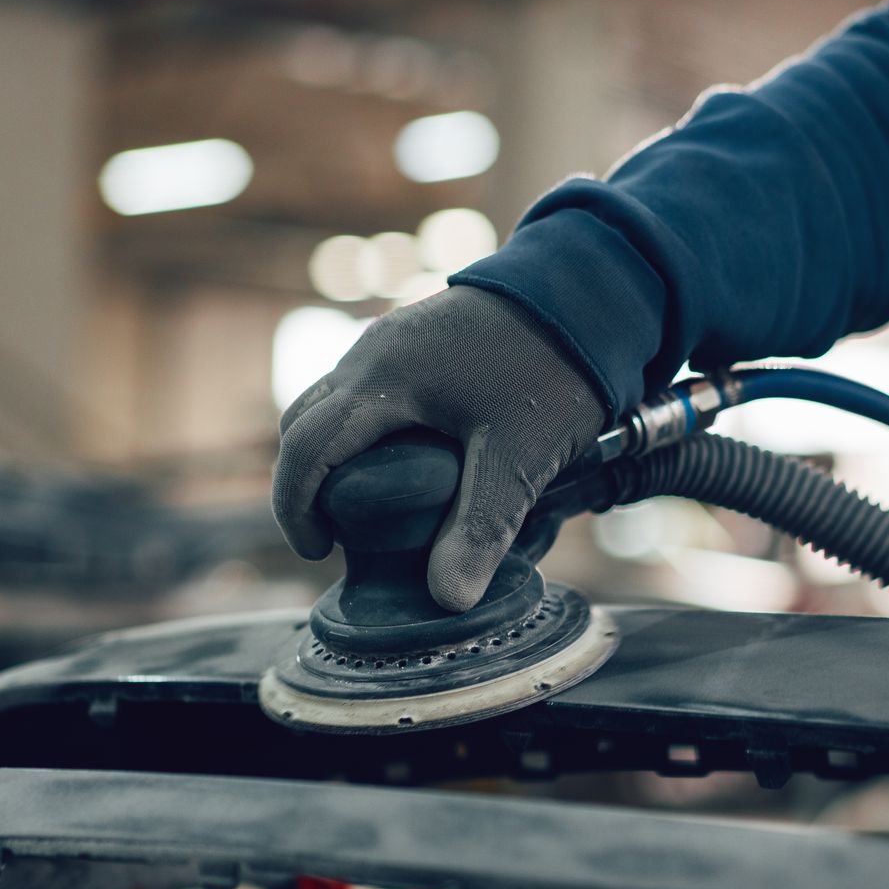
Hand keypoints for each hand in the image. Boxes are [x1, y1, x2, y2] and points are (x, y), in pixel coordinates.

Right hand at [272, 285, 606, 611]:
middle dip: (306, 482)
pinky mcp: (421, 339)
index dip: (297, 507)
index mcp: (382, 378)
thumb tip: (446, 599)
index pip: (305, 446)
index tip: (319, 552)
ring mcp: (395, 340)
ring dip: (335, 454)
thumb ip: (481, 528)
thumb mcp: (519, 457)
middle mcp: (374, 352)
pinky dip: (364, 431)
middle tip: (336, 535)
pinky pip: (367, 389)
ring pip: (334, 402)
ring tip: (368, 507)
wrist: (591, 289)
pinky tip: (404, 462)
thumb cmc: (555, 365)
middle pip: (305, 421)